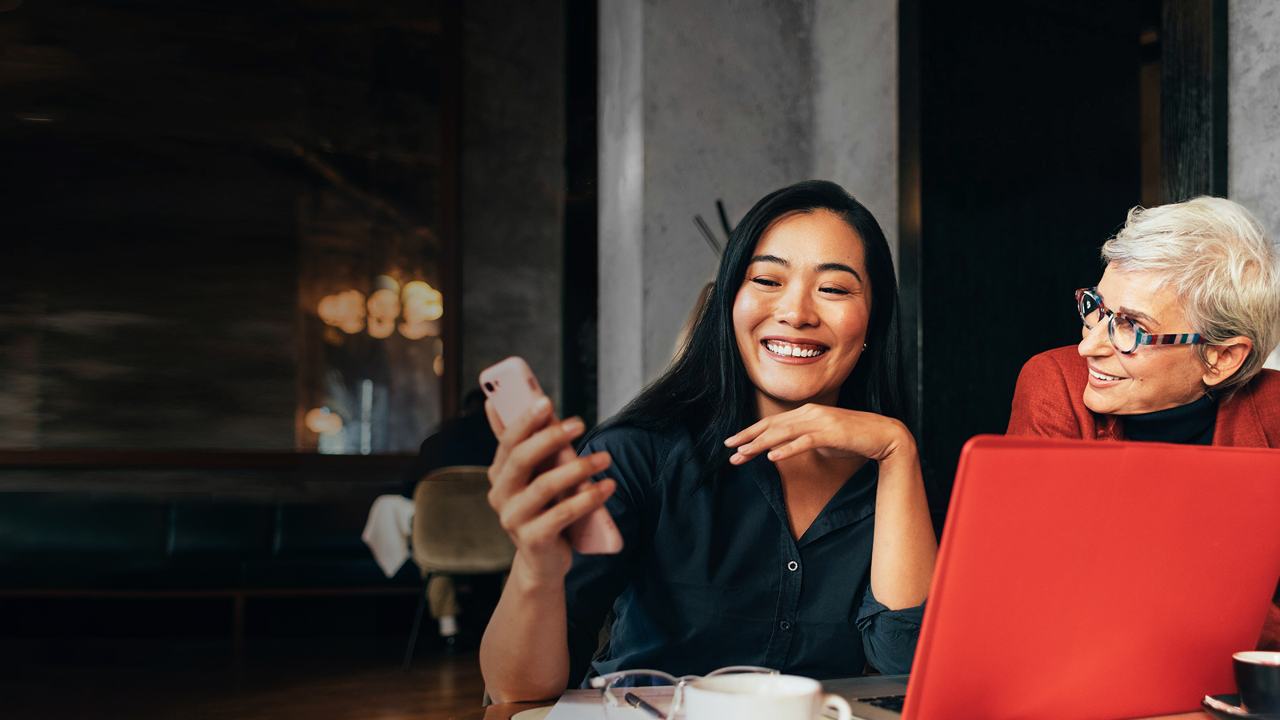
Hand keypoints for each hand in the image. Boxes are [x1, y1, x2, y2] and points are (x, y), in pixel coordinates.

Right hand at [485, 398, 615, 584]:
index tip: (546, 402)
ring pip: (544, 486)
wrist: (543, 562)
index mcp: (499, 473)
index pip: (508, 441)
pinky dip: (587, 499)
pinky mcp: (532, 540)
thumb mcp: (536, 477)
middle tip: (580, 423)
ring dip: (578, 468)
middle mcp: (501, 494)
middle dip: (550, 437)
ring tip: (605, 458)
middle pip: (521, 459)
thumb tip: (518, 402)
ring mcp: (513, 518)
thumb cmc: (543, 509)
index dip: (525, 420)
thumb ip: (529, 445)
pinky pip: (562, 514)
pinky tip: (608, 487)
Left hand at [723, 403, 913, 465]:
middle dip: (748, 438)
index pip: (772, 422)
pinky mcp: (831, 433)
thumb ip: (805, 440)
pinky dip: (787, 449)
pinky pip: (804, 442)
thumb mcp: (823, 440)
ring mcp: (820, 421)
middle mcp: (810, 413)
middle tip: (729, 449)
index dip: (750, 432)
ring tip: (743, 454)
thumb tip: (788, 448)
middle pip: (772, 426)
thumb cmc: (854, 439)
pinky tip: (772, 457)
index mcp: (806, 412)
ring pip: (783, 433)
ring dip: (761, 444)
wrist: (884, 436)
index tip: (732, 442)